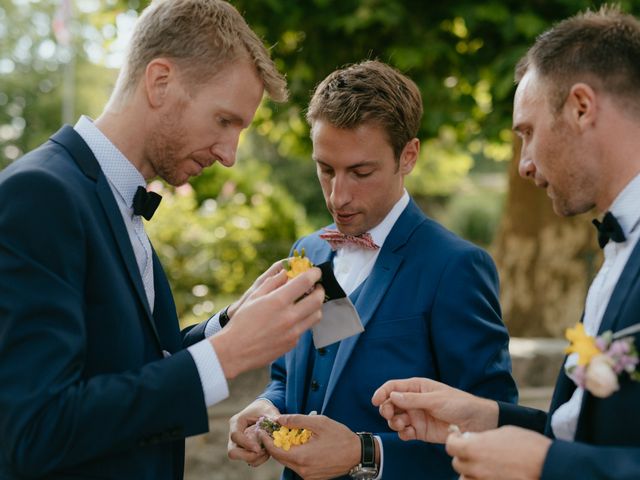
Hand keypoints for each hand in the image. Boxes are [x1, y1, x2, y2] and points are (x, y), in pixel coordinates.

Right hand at [211, 267, 323, 377]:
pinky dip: (304, 320)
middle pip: (317, 299)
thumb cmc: (242, 321)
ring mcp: (293, 332)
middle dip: (320, 290)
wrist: (236, 350)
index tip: (316, 271)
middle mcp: (289, 316)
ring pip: (316, 315)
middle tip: (317, 287)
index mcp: (278, 301)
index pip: (305, 282)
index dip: (314, 273)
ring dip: (316, 306)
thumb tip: (286, 272)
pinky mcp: (293, 343)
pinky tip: (294, 318)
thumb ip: (272, 282)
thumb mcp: (254, 296)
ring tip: (308, 302)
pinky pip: (305, 328)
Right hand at [228, 399, 279, 467]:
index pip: (235, 436)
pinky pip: (248, 460)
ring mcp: (238, 444)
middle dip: (248, 456)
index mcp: (237, 422)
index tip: (258, 448)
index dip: (245, 444)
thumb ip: (273, 417)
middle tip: (262, 451)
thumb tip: (279, 422)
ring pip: (240, 458)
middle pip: (232, 452)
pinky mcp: (244, 450)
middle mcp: (234, 434)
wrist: (262, 411)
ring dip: (255, 458)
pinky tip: (267, 452)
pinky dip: (258, 460)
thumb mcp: (269, 410)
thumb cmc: (264, 409)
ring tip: (267, 450)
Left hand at [258, 414, 360, 479]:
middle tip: (271, 431)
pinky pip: (298, 466)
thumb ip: (297, 421)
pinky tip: (299, 445)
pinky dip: (294, 456)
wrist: (358, 454)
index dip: (266, 440)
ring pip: (288, 463)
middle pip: (280, 458)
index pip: (275, 451)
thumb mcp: (319, 423)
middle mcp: (303, 470)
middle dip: (273, 444)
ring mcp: (308, 476)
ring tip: (285, 435)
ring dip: (284, 450)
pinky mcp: (313, 478)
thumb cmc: (340, 436)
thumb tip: (279, 419)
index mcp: (302, 457)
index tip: (261, 429)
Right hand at [371, 377, 497, 442]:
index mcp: (417, 387)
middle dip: (387, 409)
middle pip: (391, 403)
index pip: (393, 387)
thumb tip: (392, 395)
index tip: (375, 401)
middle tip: (391, 415)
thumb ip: (413, 399)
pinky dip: (403, 434)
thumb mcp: (436, 399)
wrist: (476, 422)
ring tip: (403, 425)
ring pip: (396, 419)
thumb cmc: (459, 403)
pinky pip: (405, 433)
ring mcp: (416, 416)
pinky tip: (409, 433)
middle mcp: (413, 401)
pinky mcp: (420, 431)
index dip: (382, 392)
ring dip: (395, 422)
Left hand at [446, 426, 550, 479]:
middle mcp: (476, 467)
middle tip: (474, 452)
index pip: (450, 446)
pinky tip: (491, 475)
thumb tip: (472, 440)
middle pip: (457, 464)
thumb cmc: (528, 445)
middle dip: (463, 457)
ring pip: (465, 479)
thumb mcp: (502, 433)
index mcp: (474, 448)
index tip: (459, 438)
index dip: (454, 441)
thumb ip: (482, 438)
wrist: (548, 464)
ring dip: (470, 473)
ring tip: (483, 466)